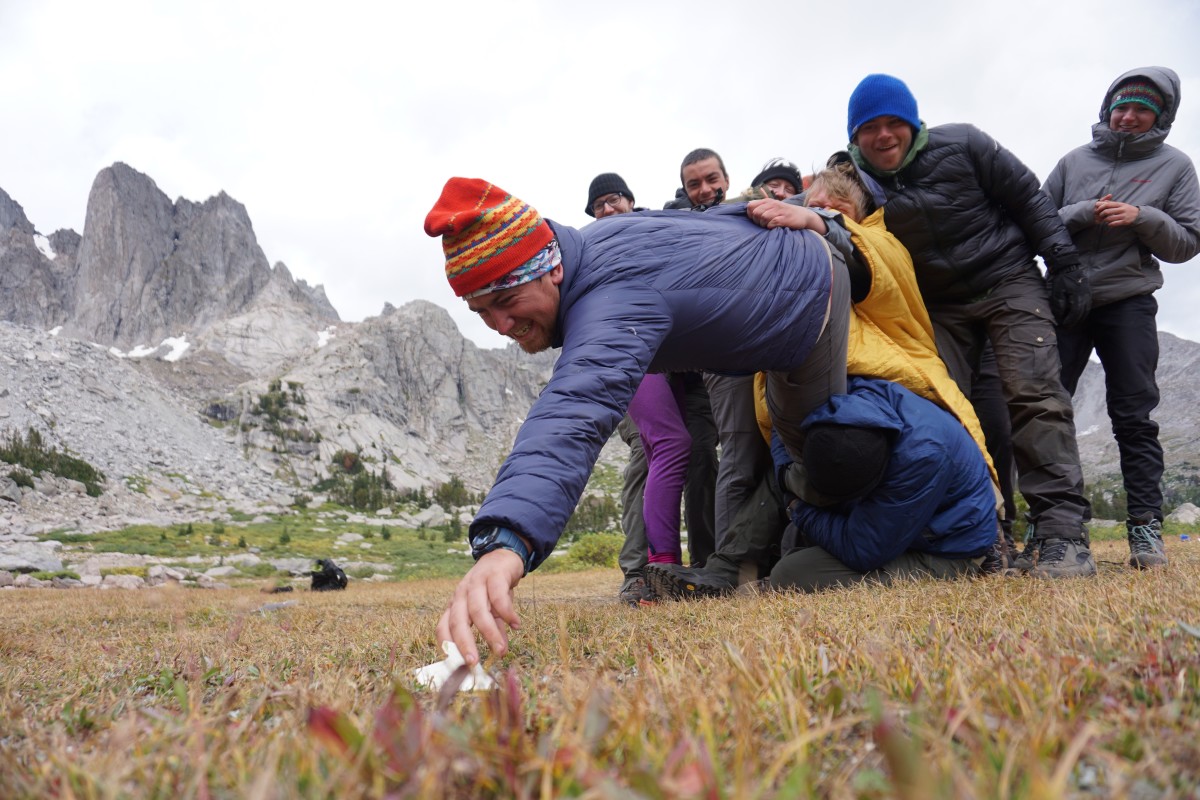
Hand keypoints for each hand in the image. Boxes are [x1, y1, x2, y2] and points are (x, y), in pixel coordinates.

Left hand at [435, 549, 524, 666]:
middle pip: (458, 621)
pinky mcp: (494, 575)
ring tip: (501, 650)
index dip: (447, 645)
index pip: (444, 626)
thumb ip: (494, 628)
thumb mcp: (490, 609)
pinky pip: (498, 596)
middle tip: (473, 663)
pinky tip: (516, 625)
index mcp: (456, 603)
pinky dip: (507, 612)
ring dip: (489, 632)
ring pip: (478, 610)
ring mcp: (476, 583)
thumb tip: (500, 651)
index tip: (455, 664)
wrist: (503, 554)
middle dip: (464, 643)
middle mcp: (462, 594)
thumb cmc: (493, 587)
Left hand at [747, 199, 825, 232]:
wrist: (803, 215)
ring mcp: (779, 211)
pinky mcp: (784, 219)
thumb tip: (748, 210)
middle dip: (757, 221)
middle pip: (756, 213)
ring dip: (764, 225)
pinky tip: (775, 226)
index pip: (750, 206)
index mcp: (768, 201)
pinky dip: (771, 227)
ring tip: (769, 225)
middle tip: (763, 223)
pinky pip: (772, 224)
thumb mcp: (773, 207)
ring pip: (763, 218)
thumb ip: (761, 207)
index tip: (756, 219)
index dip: (750, 214)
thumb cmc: (784, 213)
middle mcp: (773, 204)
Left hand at [1047, 264, 1091, 327]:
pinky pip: (1087, 306)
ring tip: (1072, 323)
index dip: (1070, 320)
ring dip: (1079, 318)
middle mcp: (1086, 296)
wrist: (1069, 267)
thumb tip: (1060, 317)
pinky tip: (1077, 316)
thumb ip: (1059, 305)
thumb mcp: (1057, 292)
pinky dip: (1083, 313)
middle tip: (1067, 327)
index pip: (1076, 312)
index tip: (1064, 325)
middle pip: (1082, 313)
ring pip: (1086, 310)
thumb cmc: (1062, 279)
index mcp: (1078, 296)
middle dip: (1075, 321)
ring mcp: (1088, 294)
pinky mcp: (1088, 293)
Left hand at [1093, 194, 1138, 226]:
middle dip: (1101, 214)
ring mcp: (1123, 216)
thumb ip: (1112, 203)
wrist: (1137, 214)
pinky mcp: (1124, 221)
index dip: (1100, 207)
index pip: (1107, 204)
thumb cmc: (1126, 209)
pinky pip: (1114, 223)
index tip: (1097, 209)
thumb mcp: (1120, 204)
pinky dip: (1110, 224)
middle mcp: (1121, 209)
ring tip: (1104, 220)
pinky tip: (1109, 224)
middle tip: (1100, 216)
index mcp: (1120, 204)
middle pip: (1107, 211)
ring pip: (1110, 218)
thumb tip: (1102, 201)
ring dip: (1105, 220)